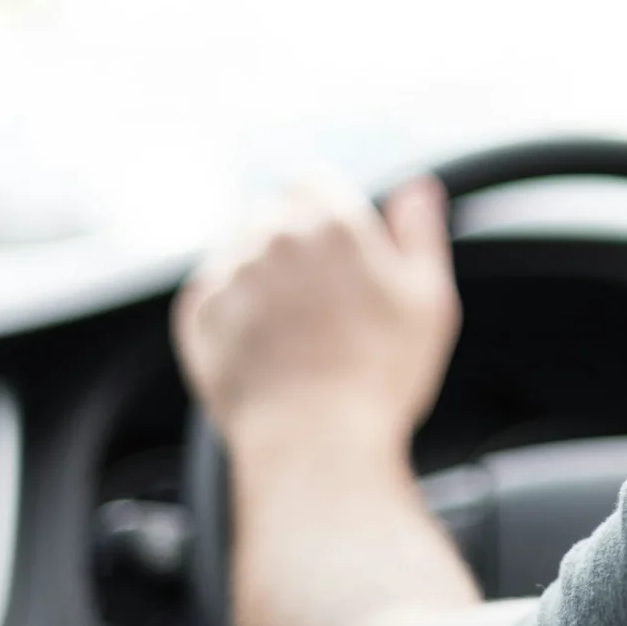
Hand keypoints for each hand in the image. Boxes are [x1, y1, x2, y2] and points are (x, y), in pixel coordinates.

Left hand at [173, 174, 461, 457]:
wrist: (315, 443)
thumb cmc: (379, 378)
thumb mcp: (429, 300)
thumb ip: (420, 233)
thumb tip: (417, 189)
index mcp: (331, 224)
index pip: (314, 182)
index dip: (328, 212)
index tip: (338, 251)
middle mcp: (272, 238)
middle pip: (273, 215)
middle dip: (292, 245)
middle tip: (320, 301)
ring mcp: (229, 275)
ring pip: (239, 252)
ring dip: (259, 275)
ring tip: (291, 329)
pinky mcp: (198, 315)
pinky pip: (211, 292)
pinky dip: (230, 310)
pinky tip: (262, 344)